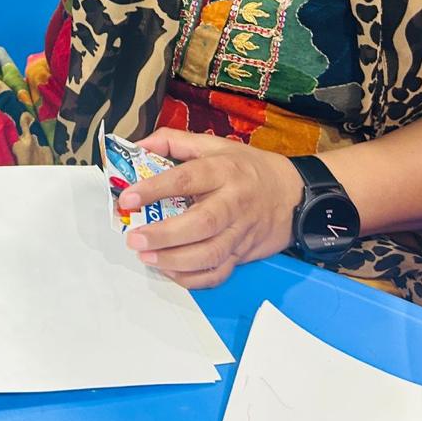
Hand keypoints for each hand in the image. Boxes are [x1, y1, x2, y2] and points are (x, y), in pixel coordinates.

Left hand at [118, 129, 303, 288]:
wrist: (293, 194)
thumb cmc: (248, 168)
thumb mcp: (215, 145)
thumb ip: (174, 141)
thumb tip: (138, 146)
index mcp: (223, 171)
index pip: (186, 179)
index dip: (155, 188)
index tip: (128, 196)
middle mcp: (233, 202)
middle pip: (201, 223)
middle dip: (164, 234)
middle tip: (134, 238)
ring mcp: (240, 232)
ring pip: (210, 254)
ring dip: (175, 261)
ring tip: (147, 257)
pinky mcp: (243, 254)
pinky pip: (218, 273)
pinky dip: (193, 279)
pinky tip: (170, 270)